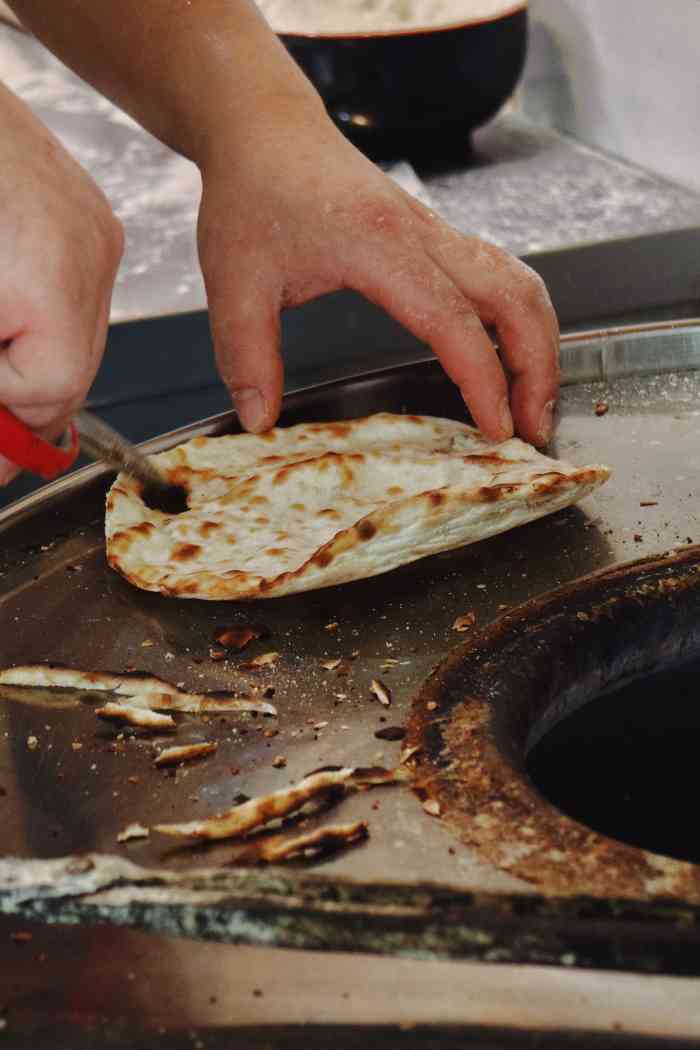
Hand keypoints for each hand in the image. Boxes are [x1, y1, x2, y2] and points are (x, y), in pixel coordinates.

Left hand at [0, 84, 122, 484]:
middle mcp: (89, 253)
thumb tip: (0, 431)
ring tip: (3, 382)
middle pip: (75, 375)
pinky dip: (43, 331)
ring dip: (34, 374)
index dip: (9, 422)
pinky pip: (79, 304)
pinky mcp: (92, 224)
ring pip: (81, 345)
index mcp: (46, 270)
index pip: (52, 386)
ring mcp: (97, 236)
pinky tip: (13, 329)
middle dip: (24, 411)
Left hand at [197, 104, 558, 444]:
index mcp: (379, 245)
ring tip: (532, 403)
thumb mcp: (234, 281)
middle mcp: (423, 234)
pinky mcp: (436, 236)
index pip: (453, 321)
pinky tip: (510, 358)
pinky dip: (520, 322)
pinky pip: (501, 276)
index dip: (483, 380)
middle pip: (515, 297)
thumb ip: (246, 355)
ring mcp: (436, 232)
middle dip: (537, 367)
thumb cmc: (252, 195)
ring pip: (519, 283)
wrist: (265, 130)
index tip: (496, 430)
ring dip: (539, 343)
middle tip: (533, 428)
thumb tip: (260, 420)